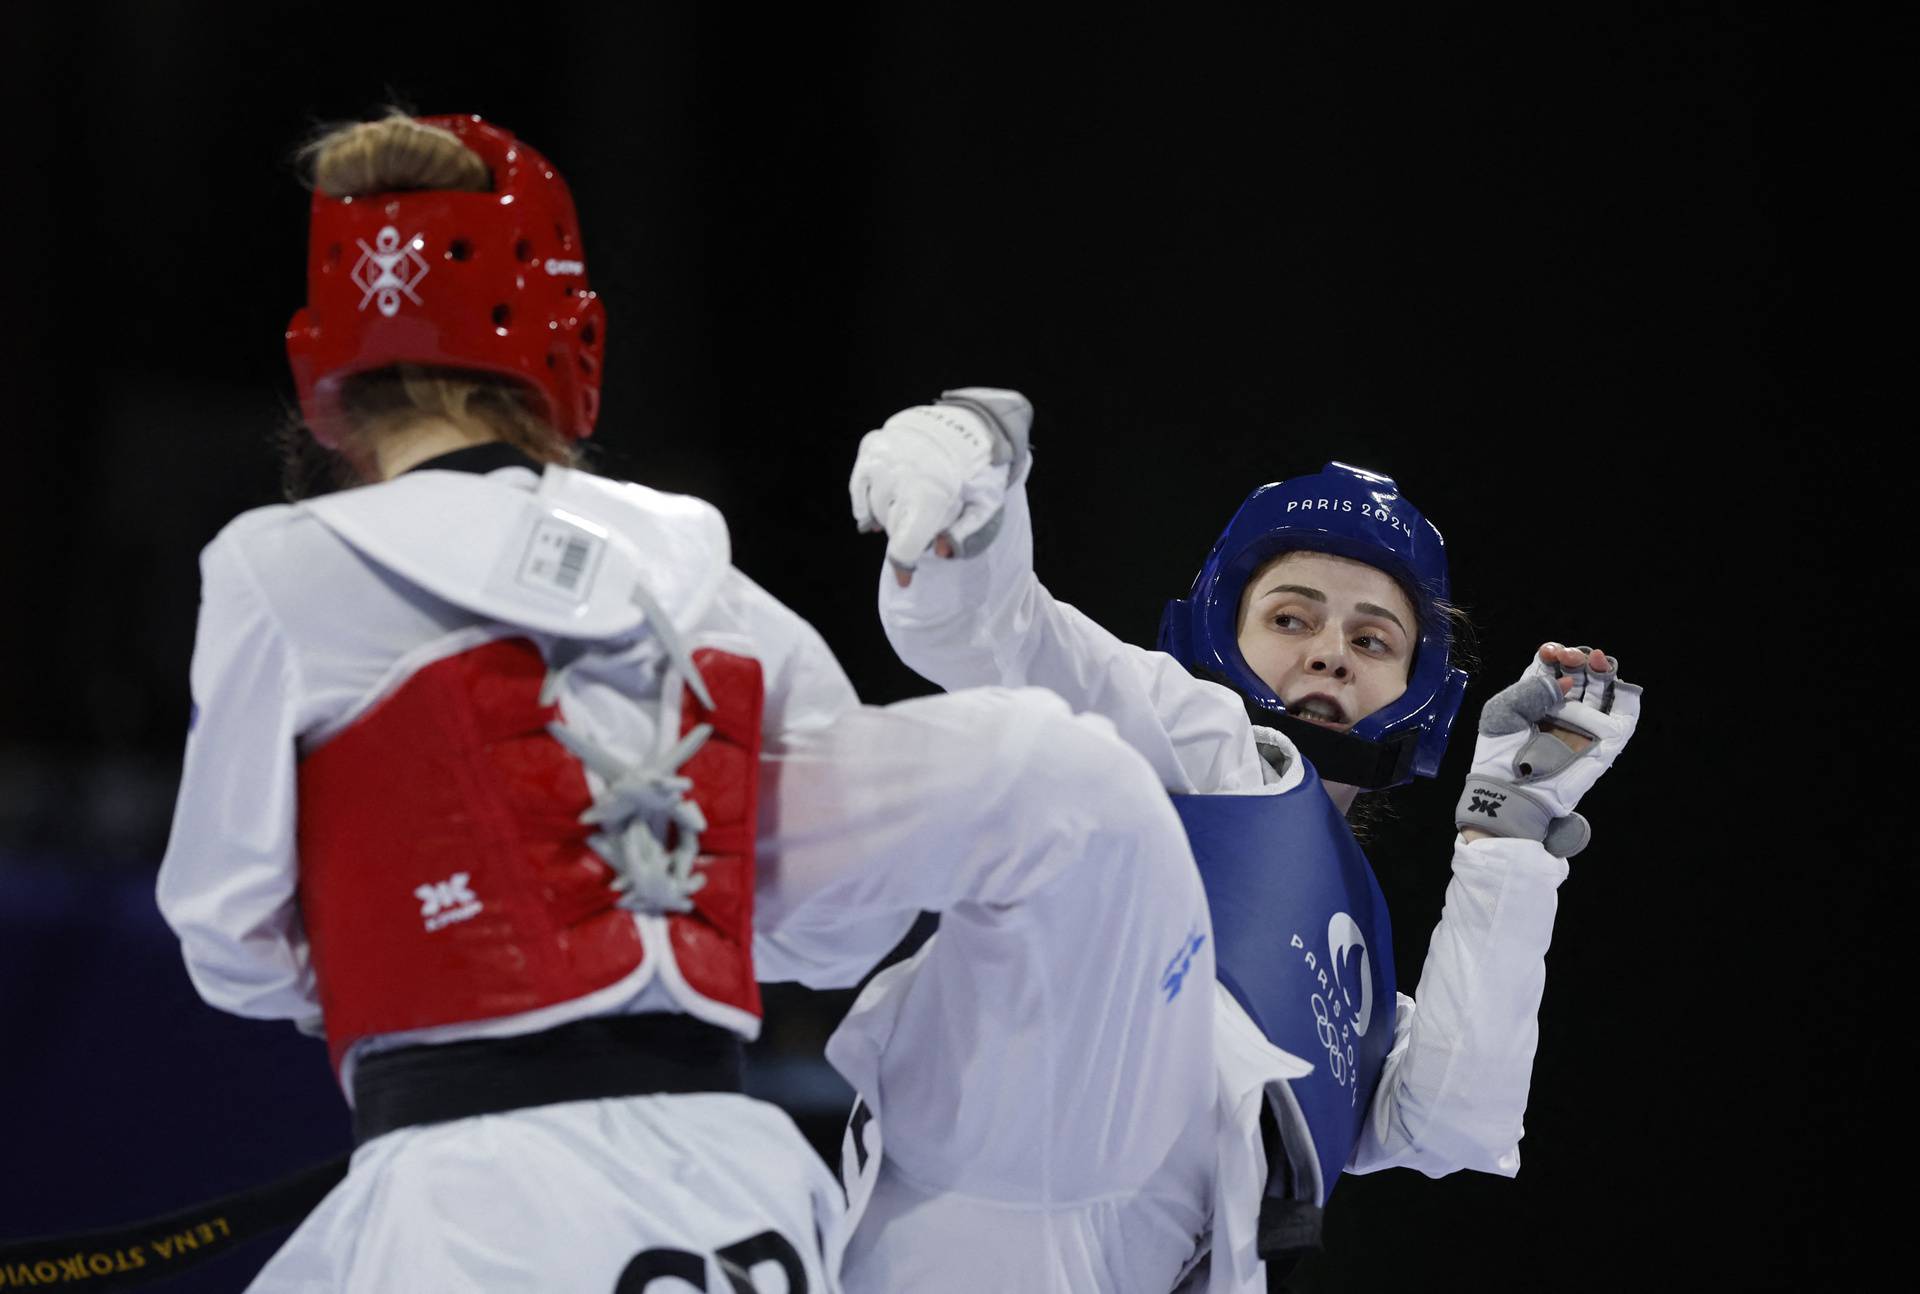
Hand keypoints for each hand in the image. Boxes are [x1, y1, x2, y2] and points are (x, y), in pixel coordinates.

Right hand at [849, 391, 1028, 585]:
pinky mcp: (873, 446)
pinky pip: (859, 485)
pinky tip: (875, 509)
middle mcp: (900, 477)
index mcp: (930, 495)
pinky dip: (865, 501)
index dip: (903, 567)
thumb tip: (941, 553)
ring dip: (888, 517)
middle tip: (925, 526)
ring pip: (874, 507)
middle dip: (906, 534)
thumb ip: (965, 533)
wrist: (968, 420)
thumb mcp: (986, 503)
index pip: (904, 545)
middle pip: (891, 527)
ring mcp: (883, 460)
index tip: (905, 580)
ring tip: (905, 513)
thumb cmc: (980, 467)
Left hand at [1454, 642, 1640, 856]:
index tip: (1550, 653)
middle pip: (1579, 673)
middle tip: (1570, 656)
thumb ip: (1530, 690)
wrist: (1510, 791)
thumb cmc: (1499, 753)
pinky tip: (1622, 682)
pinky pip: (1625, 717)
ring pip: (1603, 689)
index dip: (1553, 654)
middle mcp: (1562, 709)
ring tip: (1596, 659)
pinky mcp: (1605, 742)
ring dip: (1603, 670)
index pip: (1551, 667)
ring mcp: (1584, 725)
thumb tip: (1567, 681)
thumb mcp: (1502, 712)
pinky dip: (1628, 697)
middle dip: (1578, 659)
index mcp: (1535, 699)